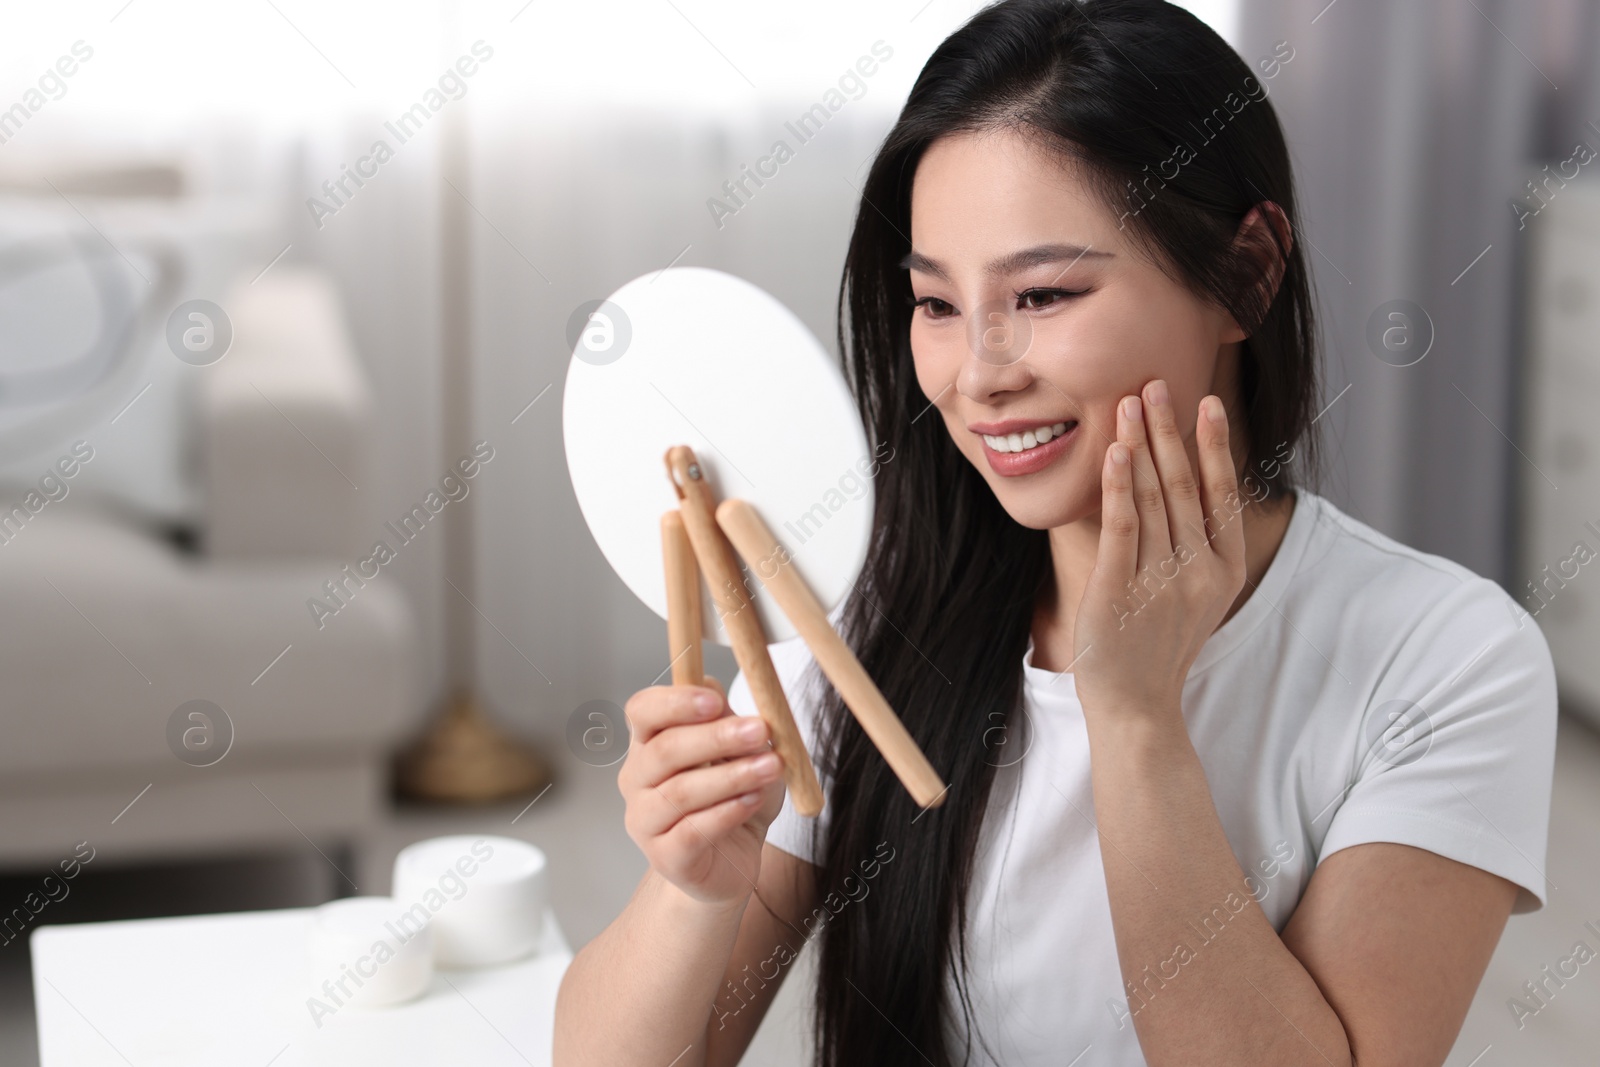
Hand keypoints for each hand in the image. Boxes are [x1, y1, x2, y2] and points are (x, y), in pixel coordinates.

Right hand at [617, 676, 786, 906]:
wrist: (735, 861)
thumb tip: (711, 686)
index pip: (642, 711)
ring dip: (732, 776)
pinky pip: (692, 831)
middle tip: (760, 730)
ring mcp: (644, 821)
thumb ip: (725, 720)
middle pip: (665, 750)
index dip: (675, 702)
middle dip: (716, 737)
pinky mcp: (664, 857)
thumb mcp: (740, 752)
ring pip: (681, 792)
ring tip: (771, 767)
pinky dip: (727, 812)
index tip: (716, 700)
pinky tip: (752, 800)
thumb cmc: (734, 799)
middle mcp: (637, 780)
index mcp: (648, 743)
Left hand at [1071, 380, 1246, 719]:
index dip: (1213, 446)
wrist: (1137, 708)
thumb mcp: (1193, 595)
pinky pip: (1123, 528)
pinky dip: (1120, 486)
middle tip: (1156, 383)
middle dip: (1169, 430)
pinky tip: (1117, 452)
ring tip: (1131, 401)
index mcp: (1224, 570)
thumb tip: (1179, 486)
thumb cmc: (1157, 647)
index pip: (1220, 494)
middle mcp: (1199, 572)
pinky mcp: (1121, 591)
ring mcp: (1162, 582)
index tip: (1205, 404)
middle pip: (1185, 486)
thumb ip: (1192, 546)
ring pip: (1154, 498)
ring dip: (1142, 445)